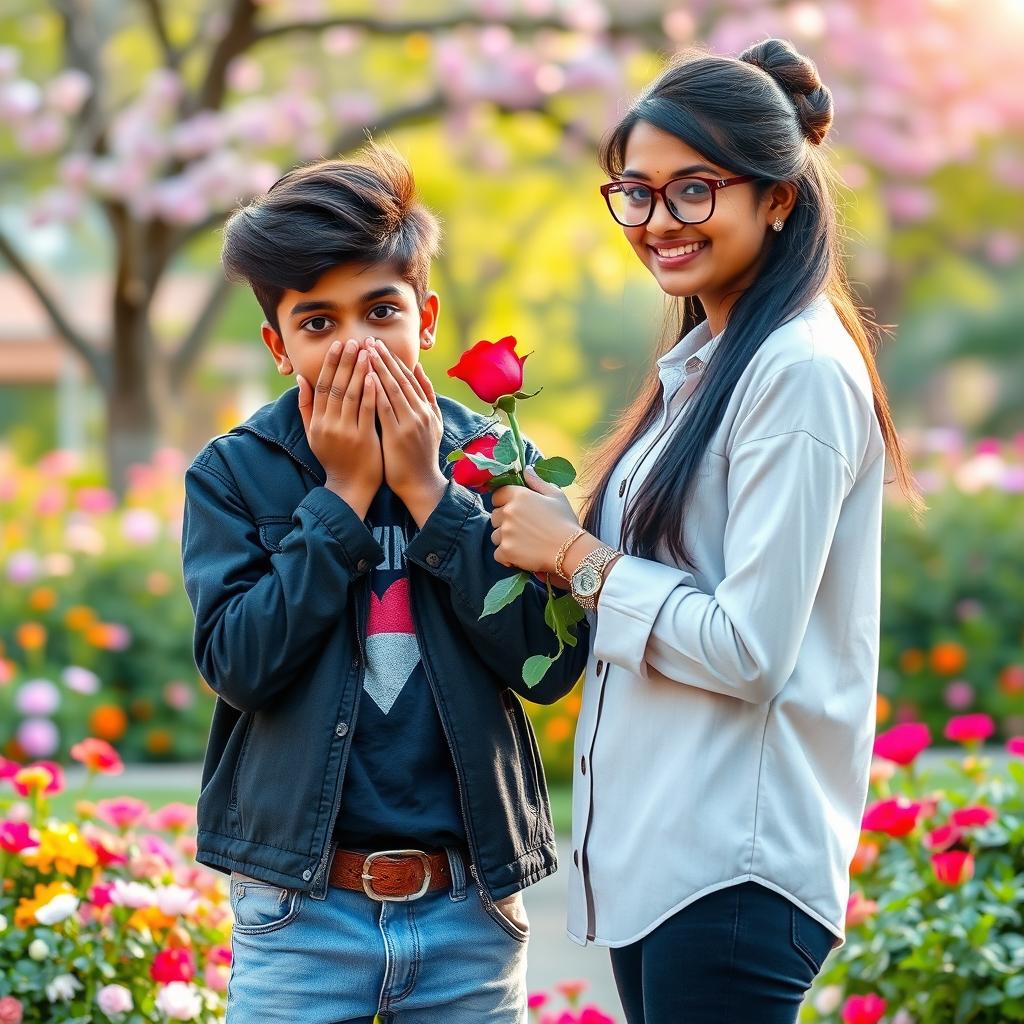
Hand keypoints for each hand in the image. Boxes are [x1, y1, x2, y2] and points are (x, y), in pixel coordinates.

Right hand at [297, 337, 381, 519]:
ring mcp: (346, 432)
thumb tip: (302, 378)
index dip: (330, 365)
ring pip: (351, 396)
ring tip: (367, 352)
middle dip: (346, 362)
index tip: (338, 346)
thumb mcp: (313, 434)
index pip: (322, 386)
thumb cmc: (333, 458)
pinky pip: (366, 411)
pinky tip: (375, 376)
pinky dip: (370, 392)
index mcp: (317, 422)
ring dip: (359, 372)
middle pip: (337, 387)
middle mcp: (329, 425)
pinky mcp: (363, 439)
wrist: (349, 487)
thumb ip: (306, 407)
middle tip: (354, 341)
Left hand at [368, 339, 446, 526]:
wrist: (421, 484)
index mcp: (426, 409)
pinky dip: (376, 390)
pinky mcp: (398, 434)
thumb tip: (419, 370)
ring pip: (392, 388)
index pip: (408, 378)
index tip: (379, 344)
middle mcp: (420, 412)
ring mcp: (410, 422)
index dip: (393, 360)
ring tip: (365, 350)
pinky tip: (367, 376)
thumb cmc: (421, 455)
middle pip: (400, 378)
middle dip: (384, 357)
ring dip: (378, 367)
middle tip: (369, 339)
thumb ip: (427, 397)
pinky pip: (385, 407)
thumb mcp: (432, 424)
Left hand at [490, 466, 598, 576]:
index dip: (504, 502)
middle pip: (495, 516)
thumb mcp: (556, 496)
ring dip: (505, 540)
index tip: (515, 511)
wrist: (570, 550)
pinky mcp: (506, 551)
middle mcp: (508, 512)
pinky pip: (498, 554)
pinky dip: (507, 557)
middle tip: (524, 529)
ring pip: (495, 536)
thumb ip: (537, 481)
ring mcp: (505, 532)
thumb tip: (526, 470)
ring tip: (525, 543)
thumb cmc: (565, 522)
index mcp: (519, 495)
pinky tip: (521, 556)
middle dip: (505, 522)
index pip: (497, 495)